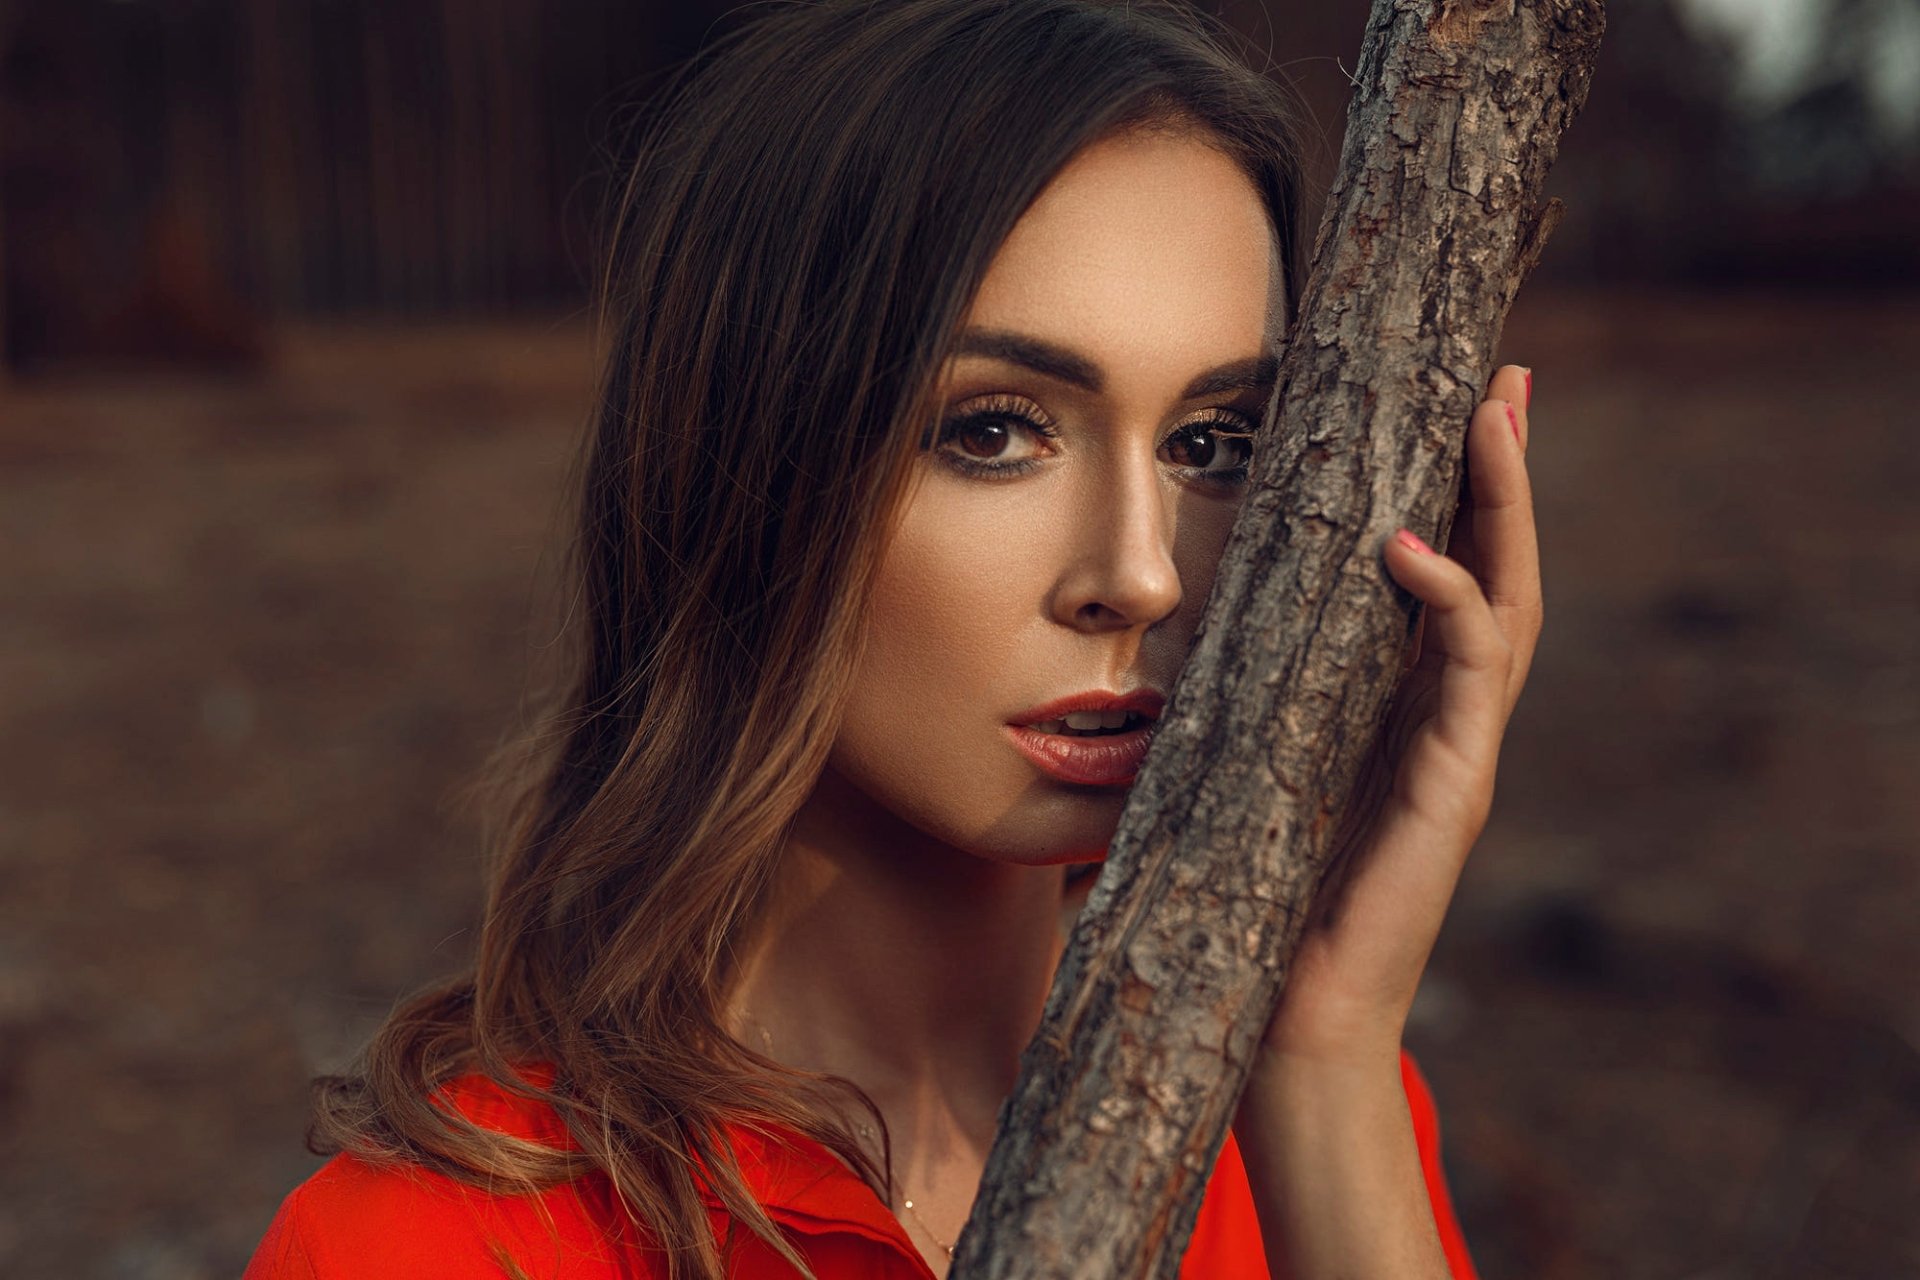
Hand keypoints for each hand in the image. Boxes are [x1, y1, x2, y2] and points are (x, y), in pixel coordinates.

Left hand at [1250, 363, 1543, 1071]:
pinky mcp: (1453, 793)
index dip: (1458, 494)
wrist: (1282, 1023)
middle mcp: (1440, 721)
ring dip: (1505, 508)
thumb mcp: (1232, 773)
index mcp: (1396, 711)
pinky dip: (1455, 605)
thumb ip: (1229, 707)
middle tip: (1513, 377)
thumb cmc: (1248, 903)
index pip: (1445, 578)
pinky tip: (1415, 550)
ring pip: (1508, 605)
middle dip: (1506, 473)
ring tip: (1495, 417)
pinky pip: (1472, 678)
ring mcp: (1457, 755)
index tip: (1460, 402)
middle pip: (1498, 570)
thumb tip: (1154, 638)